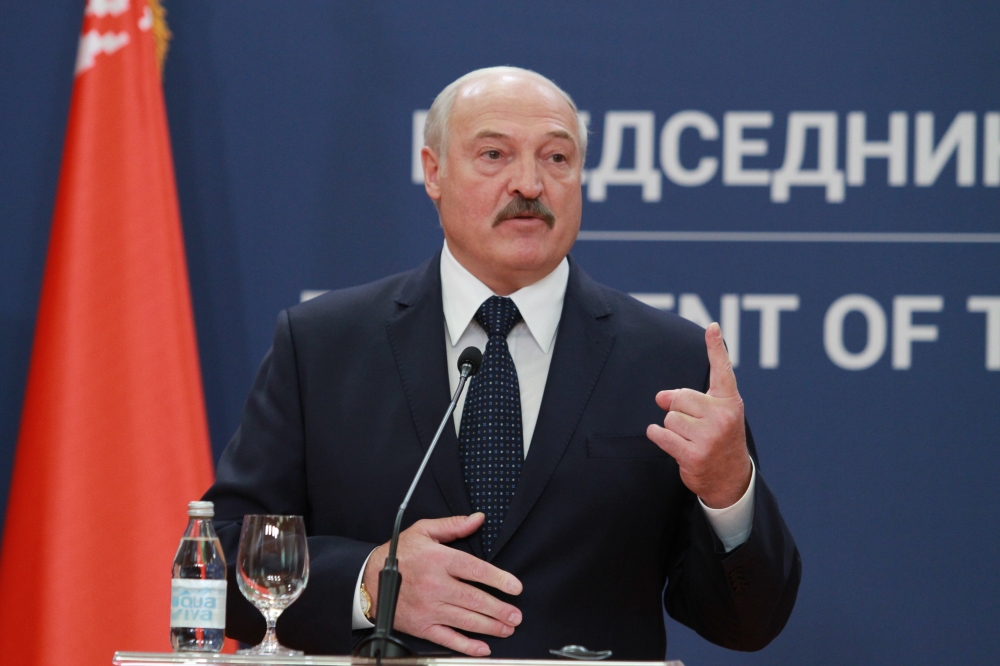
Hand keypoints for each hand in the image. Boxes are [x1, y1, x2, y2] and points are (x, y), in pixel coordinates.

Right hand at [363, 513, 522, 655]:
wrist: (369, 580)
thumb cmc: (399, 554)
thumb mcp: (423, 531)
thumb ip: (453, 525)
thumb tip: (477, 519)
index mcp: (439, 560)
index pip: (476, 570)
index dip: (499, 579)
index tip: (515, 587)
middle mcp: (436, 585)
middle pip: (475, 599)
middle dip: (500, 609)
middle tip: (516, 615)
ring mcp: (429, 608)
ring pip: (466, 620)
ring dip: (491, 626)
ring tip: (507, 628)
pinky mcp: (422, 626)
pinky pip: (448, 639)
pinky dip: (467, 646)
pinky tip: (482, 648)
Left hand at [646, 322, 751, 508]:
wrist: (731, 480)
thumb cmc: (719, 440)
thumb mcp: (715, 416)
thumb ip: (690, 400)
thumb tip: (660, 397)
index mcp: (730, 402)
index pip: (722, 370)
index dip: (716, 347)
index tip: (712, 327)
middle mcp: (723, 416)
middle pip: (680, 397)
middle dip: (677, 409)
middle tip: (690, 425)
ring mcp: (710, 436)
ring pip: (670, 418)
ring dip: (672, 428)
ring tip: (688, 439)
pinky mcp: (694, 454)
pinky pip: (661, 435)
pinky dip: (658, 436)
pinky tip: (669, 442)